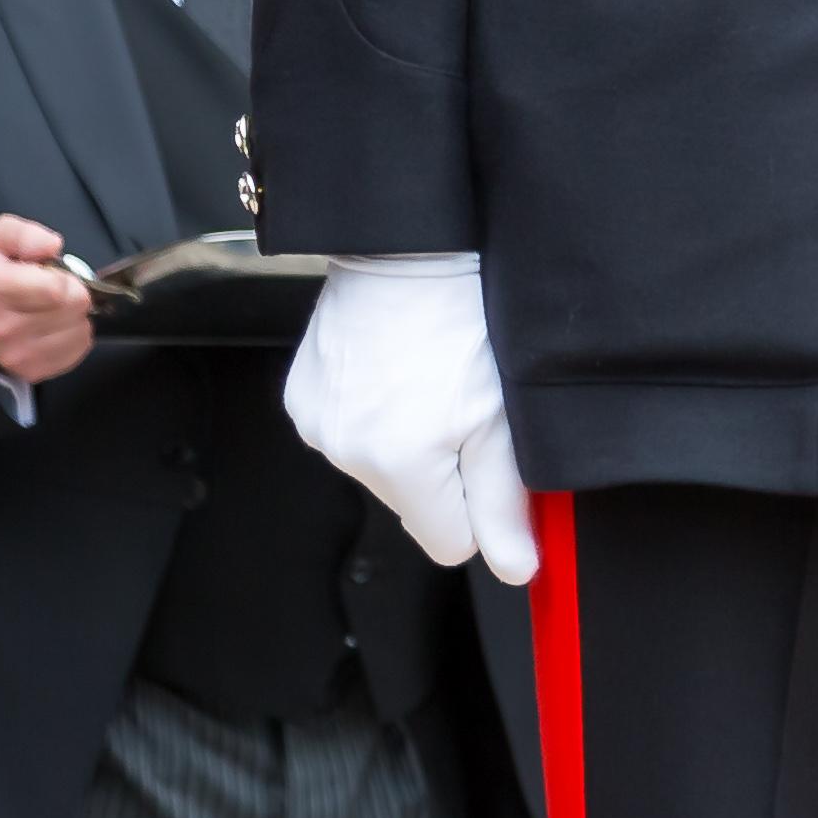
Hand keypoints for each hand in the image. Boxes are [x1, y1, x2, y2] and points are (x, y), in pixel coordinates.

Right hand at [0, 218, 95, 386]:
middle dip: (72, 293)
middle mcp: (2, 327)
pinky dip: (73, 335)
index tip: (50, 274)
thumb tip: (51, 245)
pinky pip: (79, 347)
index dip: (64, 276)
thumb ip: (23, 234)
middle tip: (50, 291)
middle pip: (75, 306)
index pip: (58, 288)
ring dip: (73, 315)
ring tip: (48, 309)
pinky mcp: (32, 371)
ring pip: (81, 328)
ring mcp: (16, 355)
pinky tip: (51, 328)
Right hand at [281, 258, 535, 583]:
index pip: (448, 542)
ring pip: (382, 466)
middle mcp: (344, 452)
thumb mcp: (503, 418)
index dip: (481, 509)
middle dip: (445, 469)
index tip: (493, 464)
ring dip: (410, 438)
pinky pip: (352, 430)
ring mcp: (316, 423)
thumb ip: (505, 503)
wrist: (409, 247)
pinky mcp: (302, 396)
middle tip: (466, 404)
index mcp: (398, 465)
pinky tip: (399, 368)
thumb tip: (515, 569)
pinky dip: (378, 412)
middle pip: (415, 502)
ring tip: (432, 377)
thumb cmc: (463, 320)